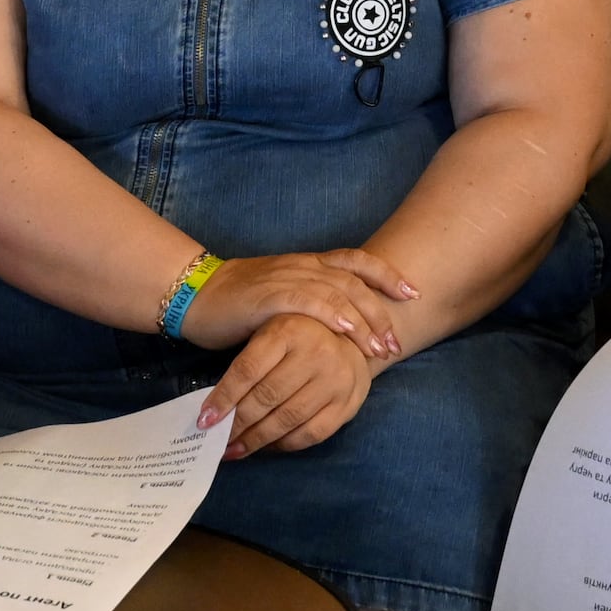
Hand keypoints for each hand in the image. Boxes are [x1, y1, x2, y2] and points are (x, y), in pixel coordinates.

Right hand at [188, 247, 414, 360]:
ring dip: (363, 320)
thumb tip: (347, 326)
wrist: (197, 297)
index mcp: (309, 263)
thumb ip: (313, 305)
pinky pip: (307, 300)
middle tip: (396, 343)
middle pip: (355, 280)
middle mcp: (303, 265)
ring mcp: (286, 277)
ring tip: (379, 348)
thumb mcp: (284, 299)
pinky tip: (346, 329)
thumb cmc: (241, 305)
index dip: (388, 275)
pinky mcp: (268, 294)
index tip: (413, 294)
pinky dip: (330, 313)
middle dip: (381, 311)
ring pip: (337, 290)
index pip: (357, 261)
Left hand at [209, 307, 381, 454]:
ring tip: (235, 449)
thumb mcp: (274, 332)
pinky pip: (311, 434)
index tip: (204, 420)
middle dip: (237, 423)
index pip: (248, 370)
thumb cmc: (302, 337)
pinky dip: (285, 445)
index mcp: (289, 330)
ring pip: (287, 419)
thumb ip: (249, 362)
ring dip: (256, 440)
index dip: (224, 397)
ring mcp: (335, 380)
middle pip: (267, 397)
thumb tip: (214, 408)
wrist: (356, 340)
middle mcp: (316, 353)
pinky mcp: (348, 404)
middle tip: (217, 440)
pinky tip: (267, 447)